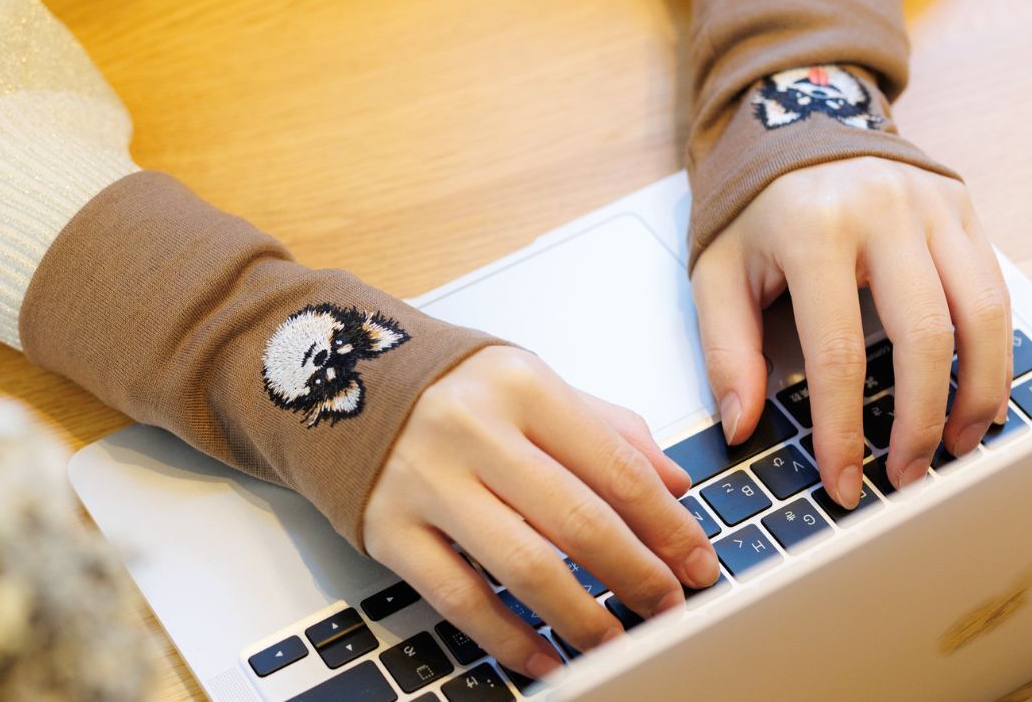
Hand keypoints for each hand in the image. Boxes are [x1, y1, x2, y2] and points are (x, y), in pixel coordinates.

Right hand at [363, 346, 718, 678]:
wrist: (334, 376)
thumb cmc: (447, 385)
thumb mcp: (530, 382)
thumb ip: (605, 427)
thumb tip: (674, 484)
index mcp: (520, 385)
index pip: (615, 464)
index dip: (667, 523)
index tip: (697, 560)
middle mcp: (472, 429)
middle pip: (577, 519)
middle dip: (637, 574)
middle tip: (669, 606)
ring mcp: (426, 481)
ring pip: (523, 566)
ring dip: (583, 615)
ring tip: (619, 640)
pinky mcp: (389, 528)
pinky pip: (460, 598)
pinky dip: (509, 637)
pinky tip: (546, 655)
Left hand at [693, 158, 1010, 509]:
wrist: (792, 121)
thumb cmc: (752, 204)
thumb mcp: (716, 269)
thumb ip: (725, 347)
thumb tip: (741, 422)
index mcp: (813, 229)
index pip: (837, 351)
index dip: (843, 428)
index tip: (843, 479)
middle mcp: (882, 211)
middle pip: (925, 337)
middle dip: (919, 421)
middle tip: (905, 473)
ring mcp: (931, 205)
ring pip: (981, 314)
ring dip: (976, 393)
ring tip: (954, 445)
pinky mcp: (960, 206)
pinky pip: (993, 288)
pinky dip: (993, 350)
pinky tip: (975, 391)